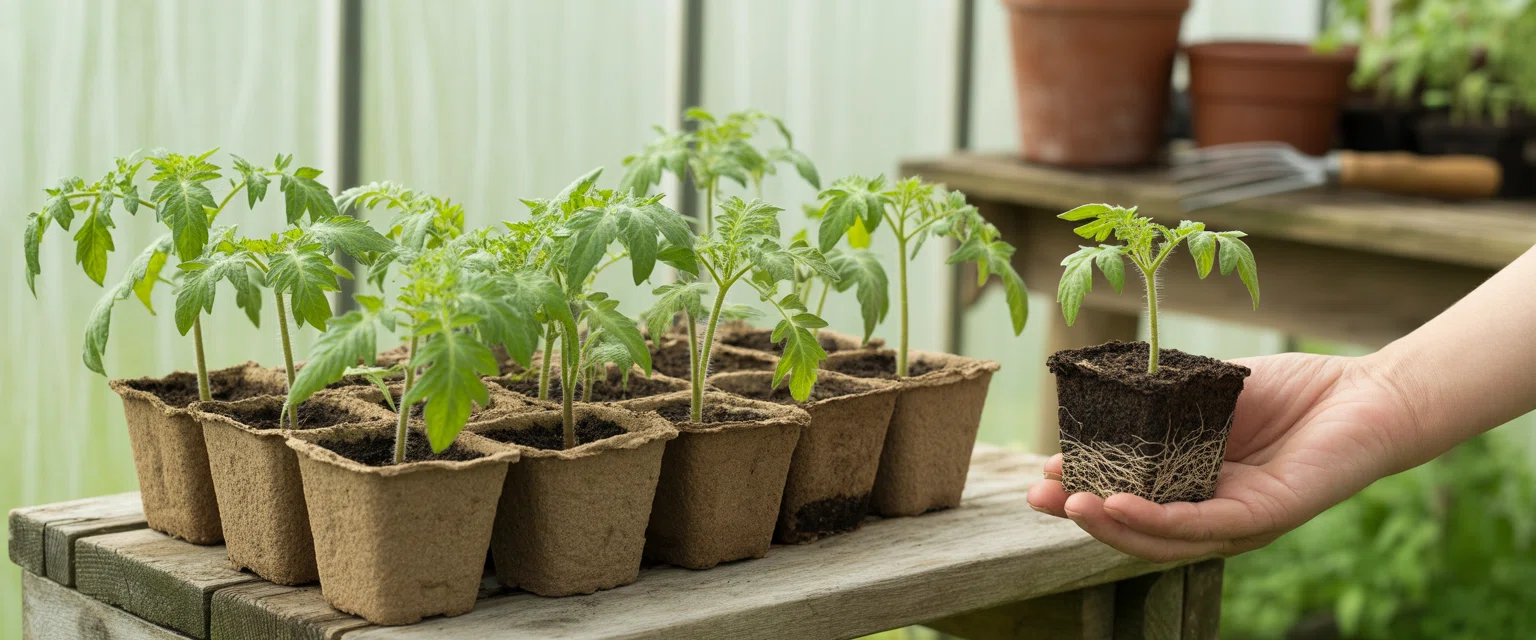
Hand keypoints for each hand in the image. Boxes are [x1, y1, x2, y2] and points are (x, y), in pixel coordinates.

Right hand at [1026, 352, 1417, 561]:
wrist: (1366, 392)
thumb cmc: (1290, 390)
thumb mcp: (1205, 391)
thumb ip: (1160, 401)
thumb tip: (1099, 395)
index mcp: (1193, 482)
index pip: (1129, 495)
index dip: (1084, 487)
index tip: (1043, 470)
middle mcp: (1211, 510)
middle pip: (1136, 527)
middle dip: (1083, 514)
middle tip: (1038, 497)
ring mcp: (1238, 519)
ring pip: (1163, 539)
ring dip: (1111, 526)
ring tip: (1070, 505)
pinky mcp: (1266, 517)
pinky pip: (1204, 527)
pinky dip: (1157, 521)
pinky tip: (1120, 505)